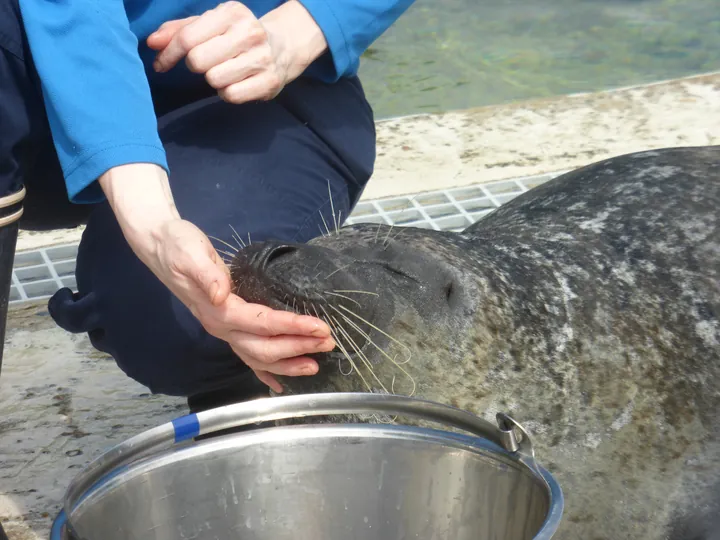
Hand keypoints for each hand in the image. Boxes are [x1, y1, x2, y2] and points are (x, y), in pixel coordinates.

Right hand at [99, 164, 334, 392]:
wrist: (161, 246)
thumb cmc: (178, 245)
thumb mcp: (190, 253)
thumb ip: (206, 274)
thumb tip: (220, 293)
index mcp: (218, 310)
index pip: (262, 323)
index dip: (291, 327)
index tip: (319, 327)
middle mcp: (221, 326)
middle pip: (264, 347)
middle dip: (298, 347)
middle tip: (328, 343)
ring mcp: (223, 330)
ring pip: (258, 356)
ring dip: (288, 362)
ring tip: (315, 363)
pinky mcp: (226, 326)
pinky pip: (247, 355)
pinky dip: (265, 371)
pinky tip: (279, 382)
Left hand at [146, 1, 326, 103]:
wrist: (283, 46)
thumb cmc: (236, 35)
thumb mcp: (209, 24)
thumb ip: (178, 31)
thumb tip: (152, 43)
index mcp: (232, 12)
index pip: (187, 38)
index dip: (169, 54)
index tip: (161, 64)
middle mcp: (249, 32)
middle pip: (198, 61)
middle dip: (195, 66)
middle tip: (206, 63)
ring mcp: (262, 58)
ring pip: (214, 80)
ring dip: (213, 80)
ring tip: (224, 72)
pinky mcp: (269, 82)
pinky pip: (231, 95)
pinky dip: (228, 93)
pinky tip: (235, 83)